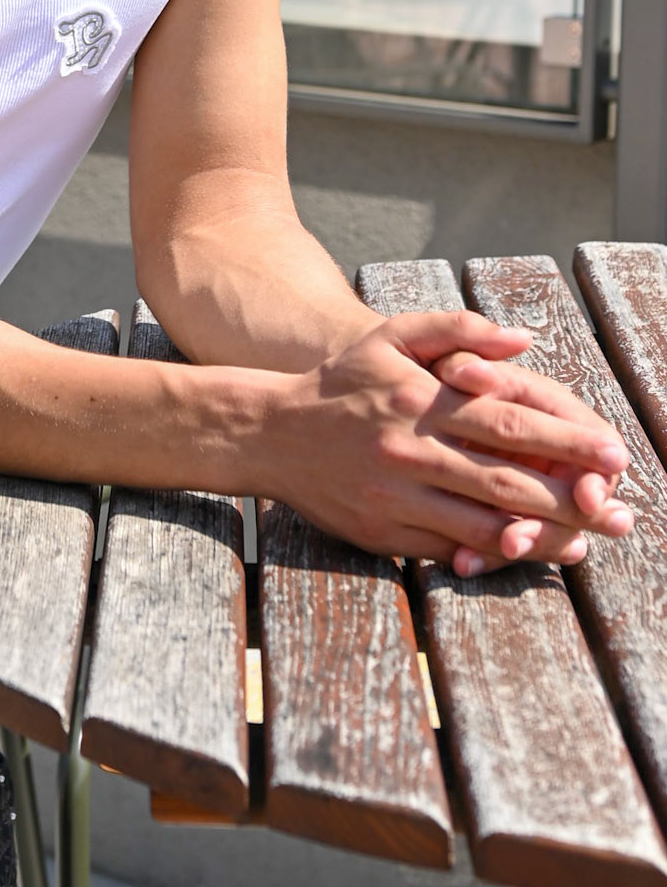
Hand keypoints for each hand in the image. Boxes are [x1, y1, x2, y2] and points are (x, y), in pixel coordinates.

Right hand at [262, 310, 633, 577]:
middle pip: (506, 481)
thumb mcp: (391, 338)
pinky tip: (524, 554)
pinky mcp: (381, 531)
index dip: (567, 441)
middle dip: (571, 499)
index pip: (509, 424)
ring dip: (541, 538)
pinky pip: (446, 549)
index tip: (614, 454)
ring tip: (587, 542)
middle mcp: (410, 449)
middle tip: (620, 512)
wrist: (267, 432)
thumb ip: (457, 331)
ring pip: (482, 525)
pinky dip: (490, 555)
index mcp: (420, 399)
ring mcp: (395, 495)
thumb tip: (523, 340)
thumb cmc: (340, 384)